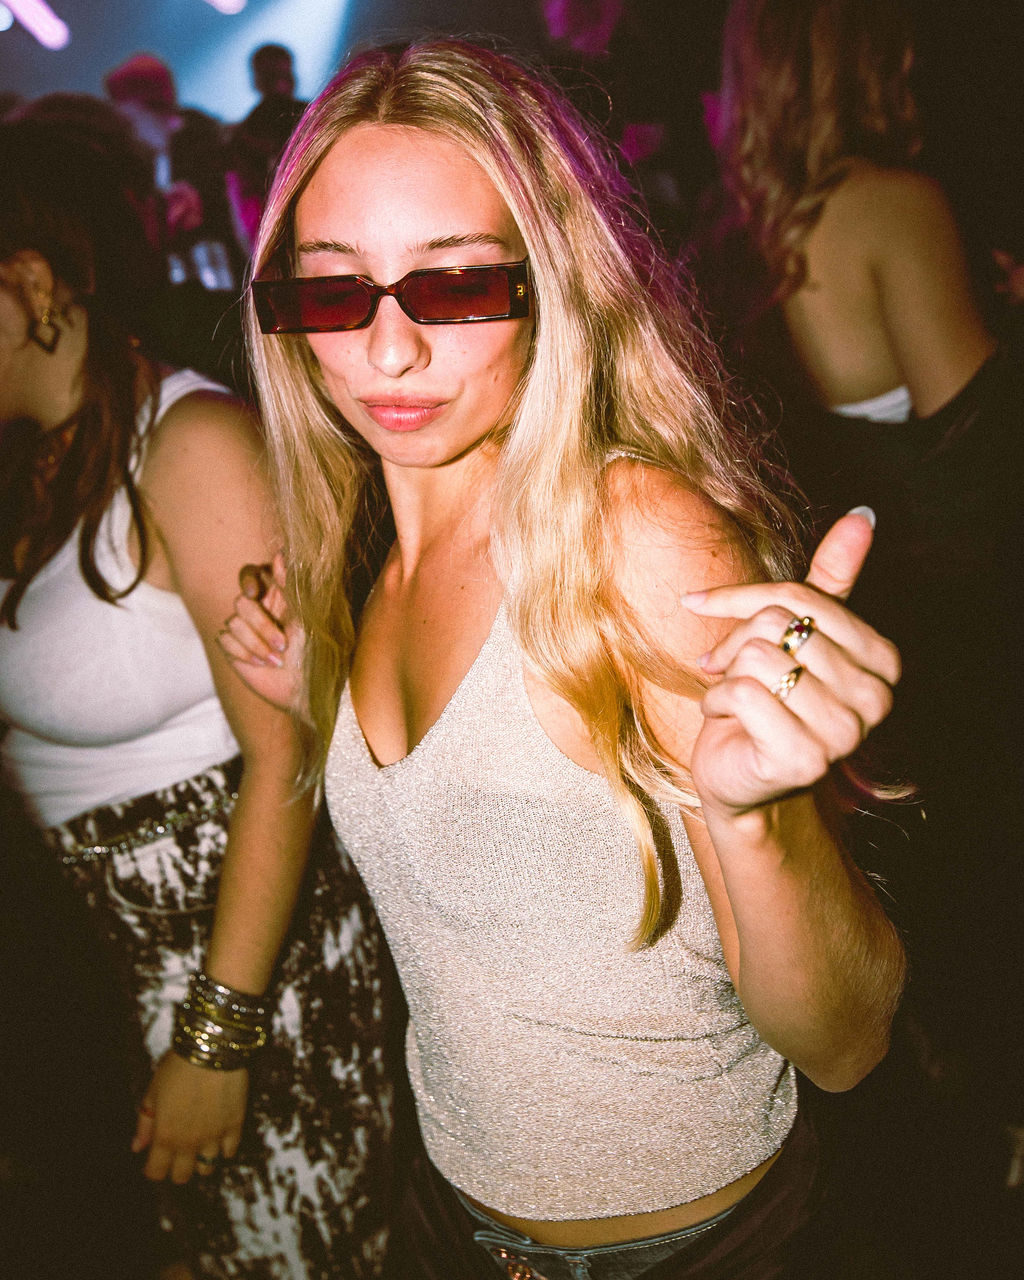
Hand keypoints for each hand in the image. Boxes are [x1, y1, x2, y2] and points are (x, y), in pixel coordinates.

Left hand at [131, 1051, 247, 1182]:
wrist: (212, 1050)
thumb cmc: (178, 1067)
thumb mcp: (153, 1091)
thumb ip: (145, 1122)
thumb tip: (137, 1147)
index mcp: (165, 1136)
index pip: (156, 1172)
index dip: (153, 1169)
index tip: (154, 1160)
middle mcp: (189, 1143)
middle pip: (182, 1176)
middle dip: (177, 1169)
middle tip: (177, 1154)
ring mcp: (214, 1137)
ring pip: (207, 1168)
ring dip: (201, 1161)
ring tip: (200, 1145)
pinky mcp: (234, 1126)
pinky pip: (230, 1151)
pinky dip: (224, 1148)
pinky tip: (219, 1136)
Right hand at [218, 552, 306, 715]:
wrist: (305, 688)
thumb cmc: (314, 652)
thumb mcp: (305, 617)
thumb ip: (291, 586)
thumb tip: (280, 552)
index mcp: (276, 596)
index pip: (251, 573)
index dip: (249, 579)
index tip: (256, 593)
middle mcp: (257, 609)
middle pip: (241, 601)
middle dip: (261, 625)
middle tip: (283, 644)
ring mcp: (243, 628)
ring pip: (233, 622)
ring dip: (256, 644)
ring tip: (276, 660)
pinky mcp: (233, 647)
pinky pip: (225, 639)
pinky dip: (244, 653)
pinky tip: (261, 664)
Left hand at [684, 509, 899, 818]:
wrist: (739, 775)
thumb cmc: (765, 699)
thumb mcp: (795, 634)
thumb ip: (833, 579)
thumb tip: (864, 514)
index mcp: (883, 661)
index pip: (801, 598)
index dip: (742, 600)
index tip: (705, 607)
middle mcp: (876, 699)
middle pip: (777, 626)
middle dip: (734, 645)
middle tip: (727, 671)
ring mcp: (845, 734)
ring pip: (757, 657)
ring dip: (726, 676)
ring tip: (732, 698)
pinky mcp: (804, 760)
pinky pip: (740, 693)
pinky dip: (716, 701)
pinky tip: (724, 720)